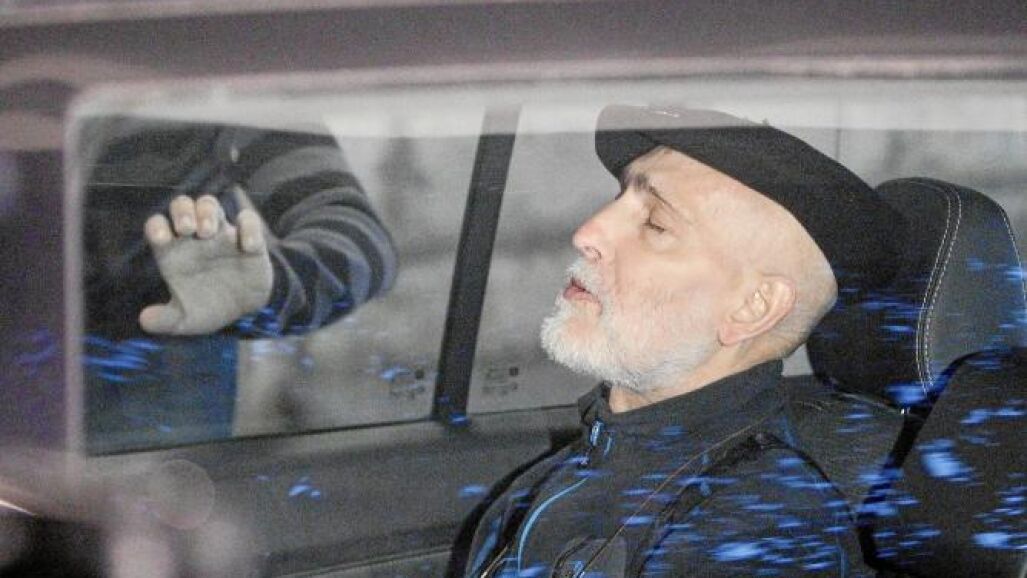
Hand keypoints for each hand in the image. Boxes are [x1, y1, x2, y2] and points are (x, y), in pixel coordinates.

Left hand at [139, 194, 272, 334]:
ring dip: (207, 211)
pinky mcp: (249, 240)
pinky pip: (248, 220)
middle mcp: (195, 238)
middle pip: (183, 205)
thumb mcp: (186, 319)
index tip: (162, 239)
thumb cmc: (209, 308)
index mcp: (175, 252)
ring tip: (208, 232)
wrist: (245, 312)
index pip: (158, 226)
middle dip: (182, 211)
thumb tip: (145, 320)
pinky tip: (248, 246)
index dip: (157, 226)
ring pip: (210, 204)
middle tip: (187, 229)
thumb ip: (166, 320)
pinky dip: (249, 227)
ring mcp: (222, 236)